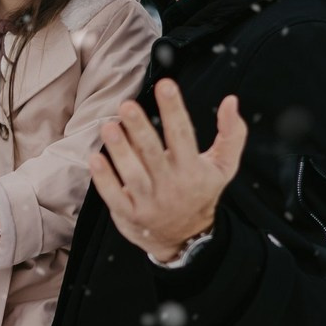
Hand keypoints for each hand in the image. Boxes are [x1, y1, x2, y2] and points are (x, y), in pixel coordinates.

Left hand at [88, 80, 246, 261]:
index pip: (183, 135)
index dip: (174, 110)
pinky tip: (95, 158)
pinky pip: (114, 196)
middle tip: (126, 106)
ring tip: (109, 127)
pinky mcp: (129, 214)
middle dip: (139, 128)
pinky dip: (104, 179)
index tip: (166, 85)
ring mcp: (148, 201)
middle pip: (153, 153)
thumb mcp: (223, 167)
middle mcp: (170, 185)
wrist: (185, 239)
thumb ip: (231, 134)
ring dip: (119, 150)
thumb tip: (231, 100)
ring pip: (132, 174)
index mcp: (192, 169)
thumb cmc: (201, 192)